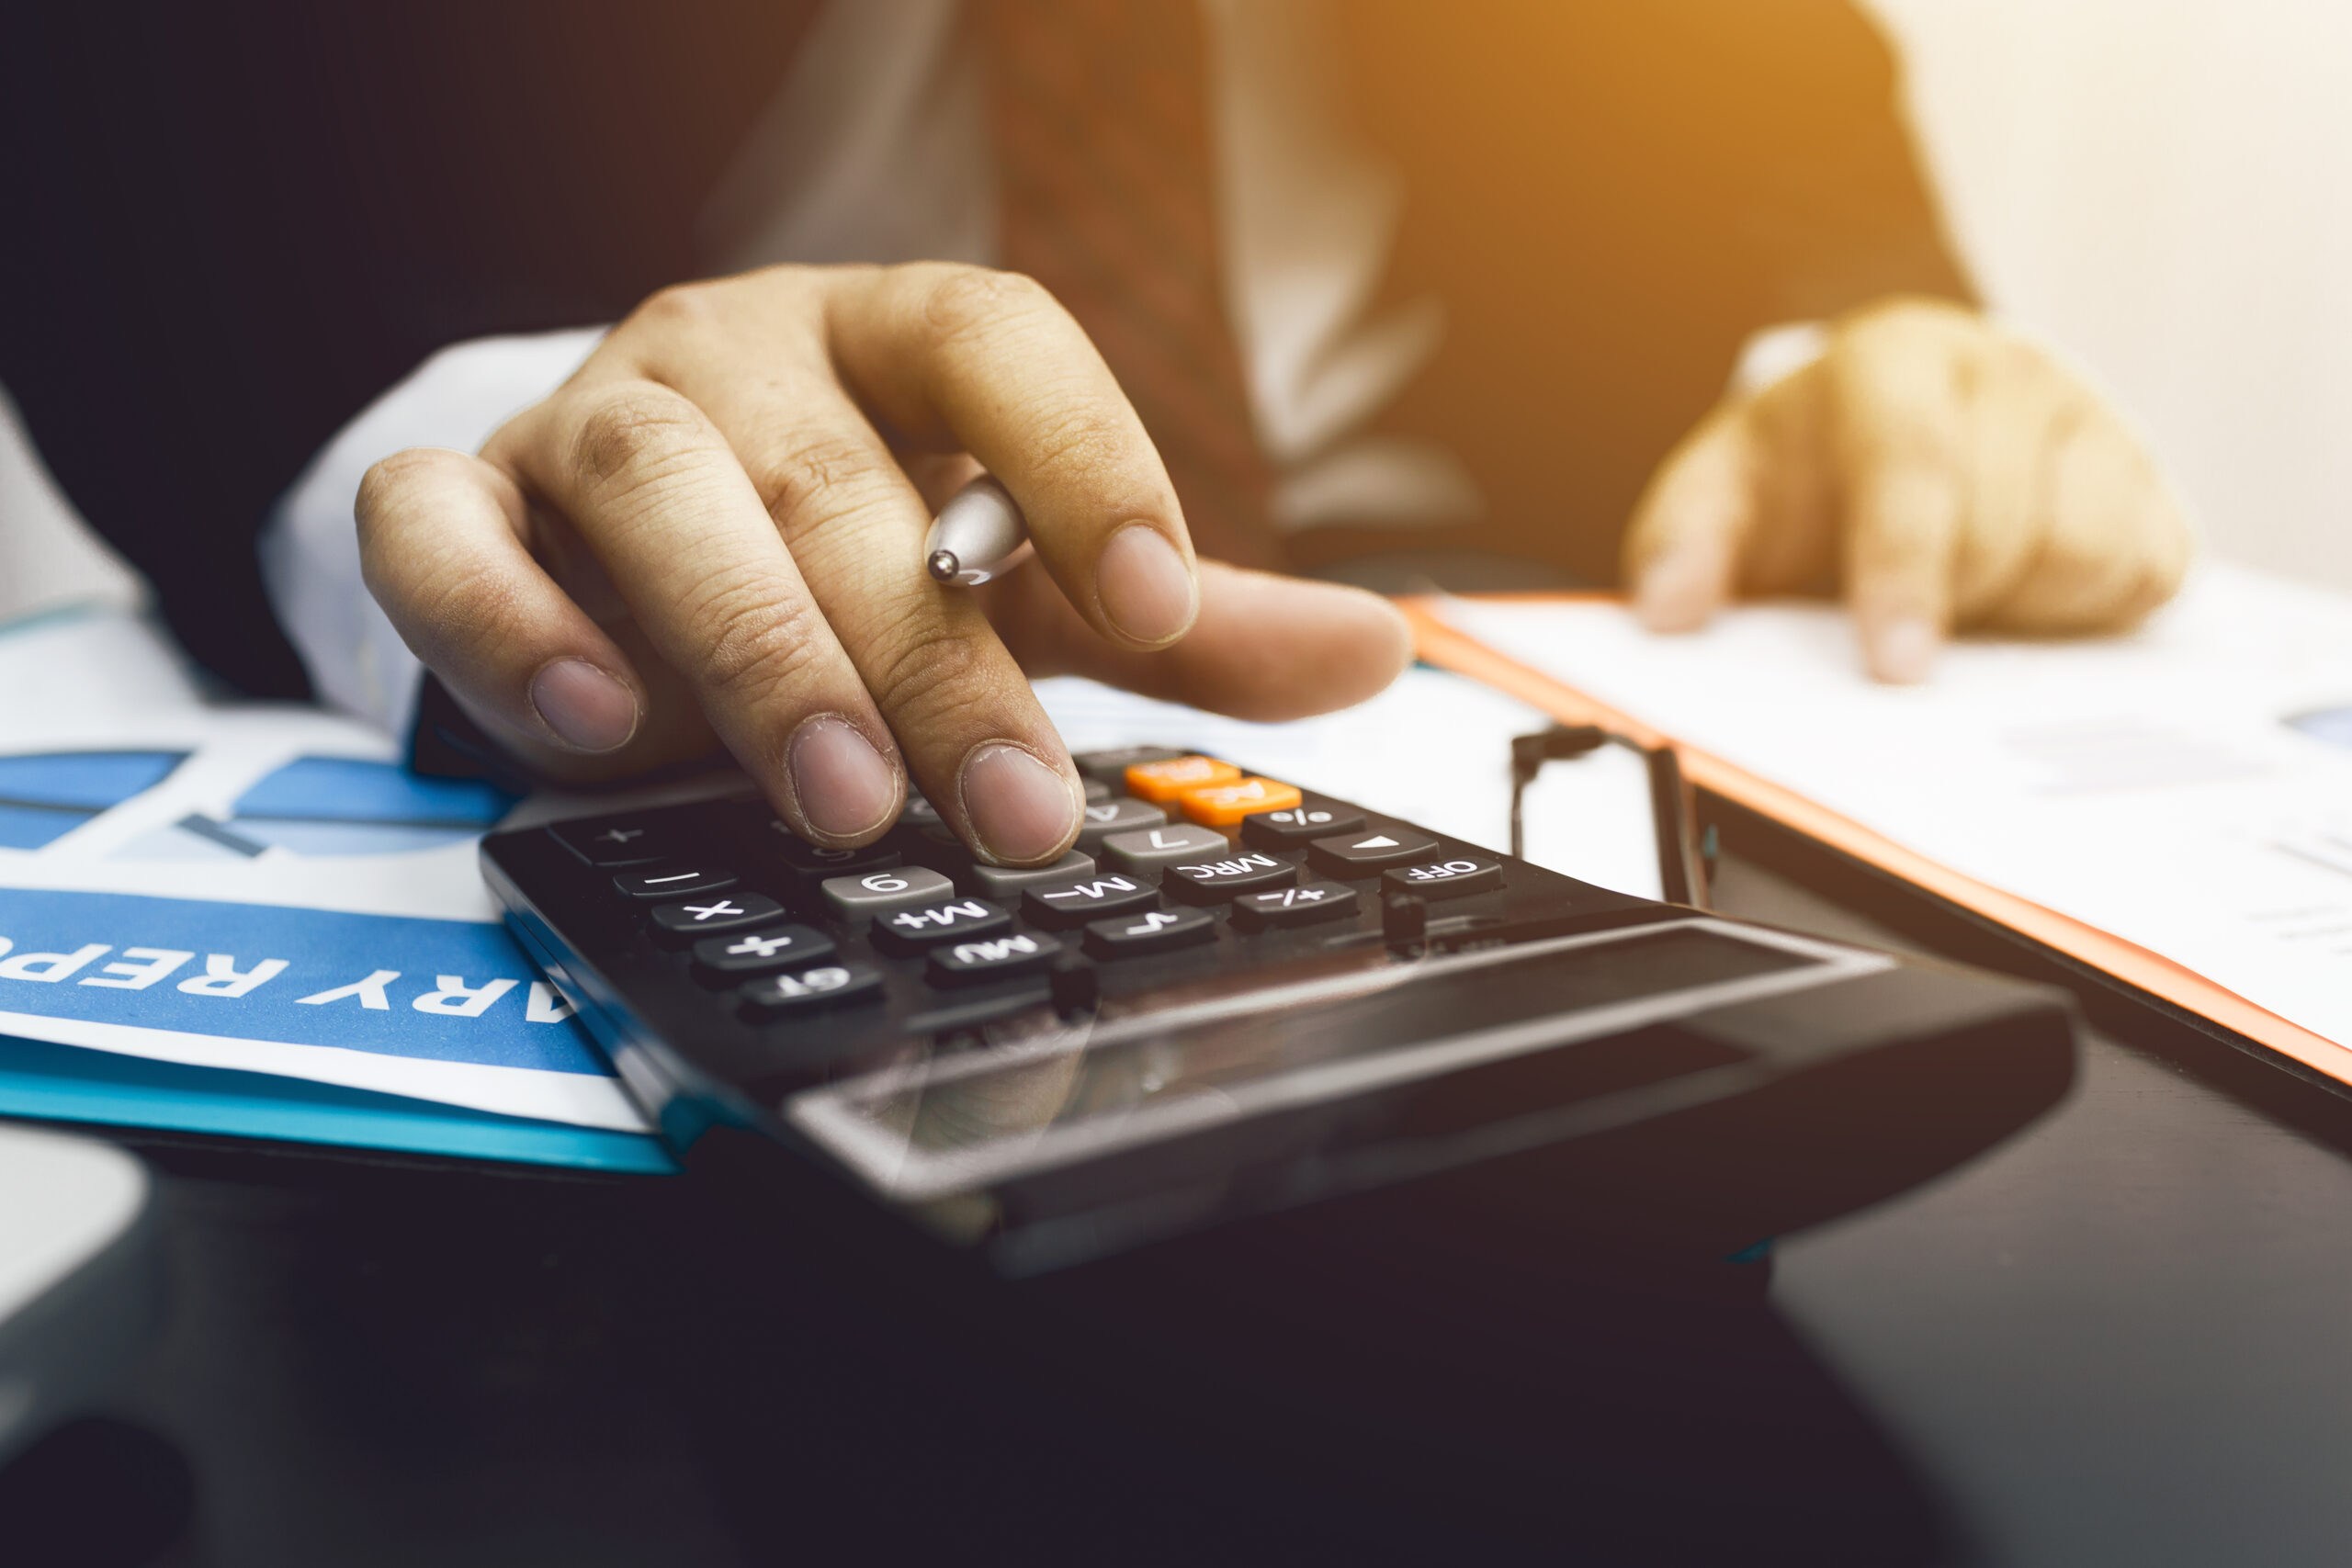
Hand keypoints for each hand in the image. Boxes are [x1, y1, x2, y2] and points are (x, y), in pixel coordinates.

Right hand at [355, 264, 1409, 863]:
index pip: (993, 339)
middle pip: (839, 472)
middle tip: (1011, 810)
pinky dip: (508, 623)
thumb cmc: (851, 549)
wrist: (633, 546)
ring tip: (841, 799)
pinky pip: (444, 533)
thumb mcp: (1019, 579)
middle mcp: (744, 356)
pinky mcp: (463, 497)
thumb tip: (1373, 653)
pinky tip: (596, 726)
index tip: (1154, 602)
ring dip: (752, 647)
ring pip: (657, 488)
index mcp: (892, 345)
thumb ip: (1178, 622)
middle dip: (932, 655)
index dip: (1079, 454)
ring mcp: (593, 416)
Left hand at [1622, 297, 2194, 680]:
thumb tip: (1665, 610)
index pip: (1910, 461)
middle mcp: (2004, 368)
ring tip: (1956, 595)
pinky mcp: (2148, 477)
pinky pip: (2143, 575)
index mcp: (1892, 359)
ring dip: (2012, 608)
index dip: (1903, 568)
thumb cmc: (1806, 475)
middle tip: (1896, 629)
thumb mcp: (1724, 492)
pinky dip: (2080, 609)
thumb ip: (1682, 543)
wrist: (1895, 434)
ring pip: (2082, 555)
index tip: (1895, 665)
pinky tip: (2021, 595)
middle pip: (1998, 529)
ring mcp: (2091, 415)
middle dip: (1945, 604)